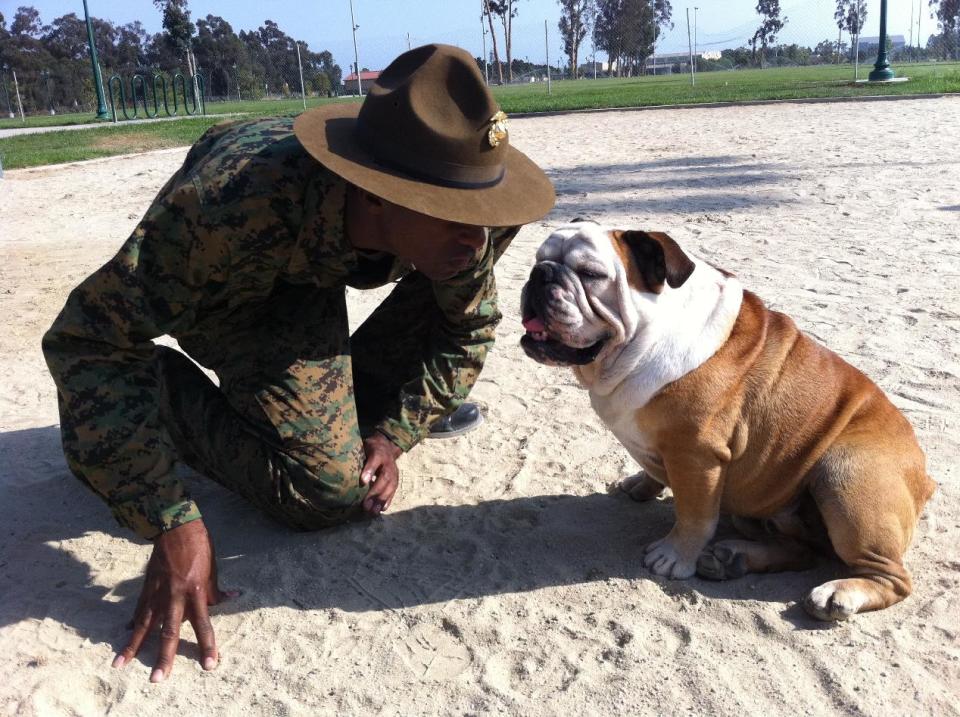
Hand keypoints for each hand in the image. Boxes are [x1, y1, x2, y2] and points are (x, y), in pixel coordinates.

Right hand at [112, 519, 235, 681]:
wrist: (176, 527)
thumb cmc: (200, 548)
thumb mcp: (213, 569)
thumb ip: (216, 590)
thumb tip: (230, 599)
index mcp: (197, 592)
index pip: (204, 625)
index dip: (207, 646)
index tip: (209, 666)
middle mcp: (176, 596)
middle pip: (169, 632)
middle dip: (164, 657)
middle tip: (158, 679)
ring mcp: (157, 593)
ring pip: (144, 625)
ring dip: (133, 647)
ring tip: (120, 665)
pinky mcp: (146, 587)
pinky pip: (139, 610)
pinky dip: (133, 624)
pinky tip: (126, 637)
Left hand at [360, 431, 402, 515]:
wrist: (386, 445)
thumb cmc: (369, 448)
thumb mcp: (362, 447)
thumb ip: (355, 455)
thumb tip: (338, 467)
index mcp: (378, 452)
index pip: (375, 460)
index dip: (370, 470)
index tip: (363, 481)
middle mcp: (388, 462)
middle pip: (384, 477)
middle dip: (375, 492)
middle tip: (365, 505)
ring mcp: (394, 471)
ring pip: (390, 486)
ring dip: (381, 499)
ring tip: (373, 511)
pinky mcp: (396, 479)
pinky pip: (393, 490)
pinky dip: (388, 500)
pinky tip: (382, 509)